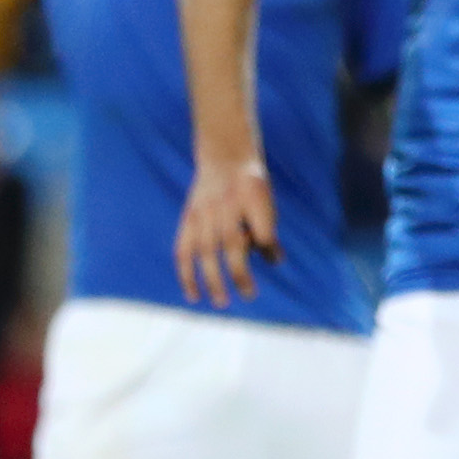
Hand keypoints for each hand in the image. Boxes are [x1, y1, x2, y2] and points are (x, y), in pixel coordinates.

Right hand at [173, 154, 273, 306]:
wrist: (224, 156)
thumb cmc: (252, 186)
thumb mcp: (266, 198)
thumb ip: (267, 228)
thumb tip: (274, 261)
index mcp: (251, 195)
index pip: (261, 226)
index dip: (266, 243)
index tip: (274, 258)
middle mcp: (226, 204)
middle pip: (232, 242)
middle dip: (239, 272)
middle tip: (249, 296)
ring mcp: (204, 212)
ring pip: (206, 250)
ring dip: (212, 279)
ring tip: (222, 302)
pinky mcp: (189, 219)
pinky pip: (184, 250)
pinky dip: (186, 274)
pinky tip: (193, 295)